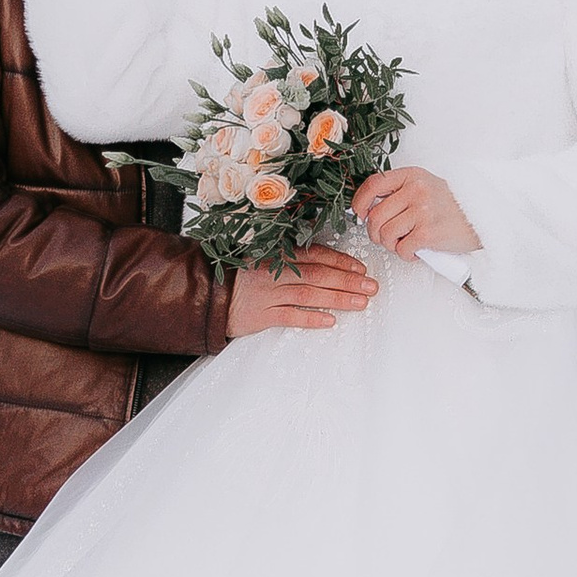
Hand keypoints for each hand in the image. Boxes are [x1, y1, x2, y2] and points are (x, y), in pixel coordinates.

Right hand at [226, 246, 379, 337]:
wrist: (205, 294)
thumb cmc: (237, 275)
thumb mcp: (259, 256)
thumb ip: (287, 255)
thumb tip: (321, 255)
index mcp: (276, 255)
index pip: (314, 255)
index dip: (340, 261)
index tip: (360, 268)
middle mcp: (274, 273)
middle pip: (317, 275)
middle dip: (347, 280)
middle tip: (371, 286)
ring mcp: (268, 295)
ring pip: (309, 295)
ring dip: (337, 299)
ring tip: (360, 303)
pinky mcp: (261, 316)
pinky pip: (290, 317)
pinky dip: (311, 319)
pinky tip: (330, 321)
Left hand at [349, 166, 480, 261]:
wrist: (484, 218)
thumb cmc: (453, 207)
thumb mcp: (426, 187)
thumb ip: (399, 193)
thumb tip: (368, 210)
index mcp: (412, 176)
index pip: (373, 184)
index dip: (360, 202)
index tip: (360, 214)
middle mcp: (416, 190)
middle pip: (376, 216)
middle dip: (376, 233)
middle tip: (386, 238)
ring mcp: (422, 211)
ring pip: (386, 234)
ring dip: (391, 245)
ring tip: (405, 243)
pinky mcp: (429, 232)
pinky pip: (402, 249)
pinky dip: (406, 255)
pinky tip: (417, 250)